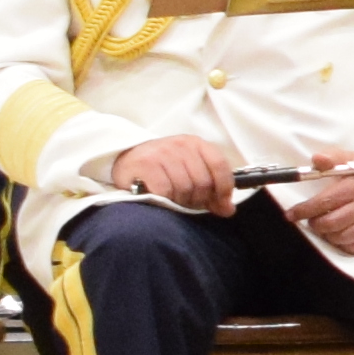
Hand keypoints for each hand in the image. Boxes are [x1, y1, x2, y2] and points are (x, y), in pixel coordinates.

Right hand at [114, 132, 236, 214]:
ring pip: (185, 188)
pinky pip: (165, 190)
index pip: (220, 165)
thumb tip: (228, 210)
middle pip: (203, 181)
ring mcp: (163, 152)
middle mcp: (181, 145)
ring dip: (181, 201)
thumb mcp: (188, 171)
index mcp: (197, 144)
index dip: (224, 188)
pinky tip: (160, 197)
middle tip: (189, 203)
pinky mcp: (146, 164)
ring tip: (174, 199)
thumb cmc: (162, 168)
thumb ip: (210, 188)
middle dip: (199, 199)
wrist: (125, 159)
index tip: (222, 205)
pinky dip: (166, 199)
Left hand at [283, 153, 353, 256]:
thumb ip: (333, 157)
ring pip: (340, 237)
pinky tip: (341, 233)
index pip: (323, 203)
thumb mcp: (352, 159)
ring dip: (328, 234)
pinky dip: (344, 243)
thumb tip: (317, 159)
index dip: (303, 211)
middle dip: (315, 223)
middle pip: (329, 224)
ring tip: (328, 225)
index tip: (291, 215)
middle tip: (313, 219)